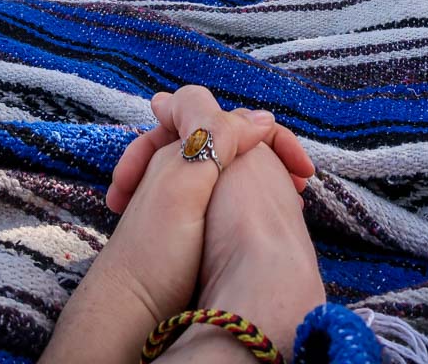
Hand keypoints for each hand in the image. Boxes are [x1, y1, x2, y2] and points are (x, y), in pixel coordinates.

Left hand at [41, 85, 313, 363]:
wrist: (130, 309)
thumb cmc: (155, 252)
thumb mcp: (185, 187)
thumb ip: (216, 142)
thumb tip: (261, 119)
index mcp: (179, 148)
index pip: (232, 118)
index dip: (269, 135)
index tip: (297, 168)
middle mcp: (181, 163)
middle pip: (234, 139)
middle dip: (268, 153)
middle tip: (296, 185)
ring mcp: (186, 192)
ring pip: (233, 167)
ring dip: (261, 174)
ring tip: (286, 201)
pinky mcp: (191, 220)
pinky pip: (227, 194)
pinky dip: (249, 197)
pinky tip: (257, 221)